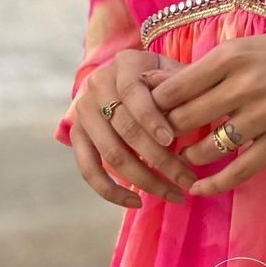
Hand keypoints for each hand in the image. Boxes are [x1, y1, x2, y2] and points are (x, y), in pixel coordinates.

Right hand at [68, 48, 199, 208]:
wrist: (134, 79)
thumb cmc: (166, 80)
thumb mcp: (176, 74)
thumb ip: (180, 85)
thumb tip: (179, 100)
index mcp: (124, 64)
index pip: (133, 92)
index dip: (151, 118)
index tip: (173, 141)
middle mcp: (97, 84)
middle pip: (124, 128)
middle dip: (159, 159)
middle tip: (188, 180)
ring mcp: (83, 111)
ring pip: (111, 154)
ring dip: (144, 179)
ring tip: (174, 194)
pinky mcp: (77, 136)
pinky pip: (88, 170)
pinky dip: (111, 191)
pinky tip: (137, 202)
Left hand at [139, 27, 265, 198]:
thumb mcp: (243, 48)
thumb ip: (200, 69)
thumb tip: (148, 82)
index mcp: (231, 57)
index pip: (174, 88)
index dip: (153, 105)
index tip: (146, 114)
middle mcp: (246, 85)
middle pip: (184, 119)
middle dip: (166, 133)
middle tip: (158, 140)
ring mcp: (265, 114)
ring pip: (207, 147)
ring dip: (188, 156)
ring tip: (184, 155)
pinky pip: (240, 169)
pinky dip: (214, 182)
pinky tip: (199, 186)